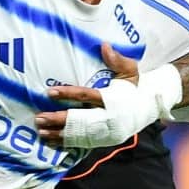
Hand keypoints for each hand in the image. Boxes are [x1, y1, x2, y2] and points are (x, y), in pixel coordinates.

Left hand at [36, 45, 164, 148]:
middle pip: (79, 120)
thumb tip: (104, 46)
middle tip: (39, 118)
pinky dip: (67, 143)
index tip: (50, 92)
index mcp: (112, 99)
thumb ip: (117, 60)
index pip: (86, 96)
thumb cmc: (135, 87)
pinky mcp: (103, 139)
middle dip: (58, 120)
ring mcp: (106, 131)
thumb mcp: (130, 71)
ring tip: (41, 132)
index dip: (68, 94)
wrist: (149, 107)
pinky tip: (52, 142)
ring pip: (78, 134)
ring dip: (59, 134)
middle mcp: (108, 117)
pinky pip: (83, 143)